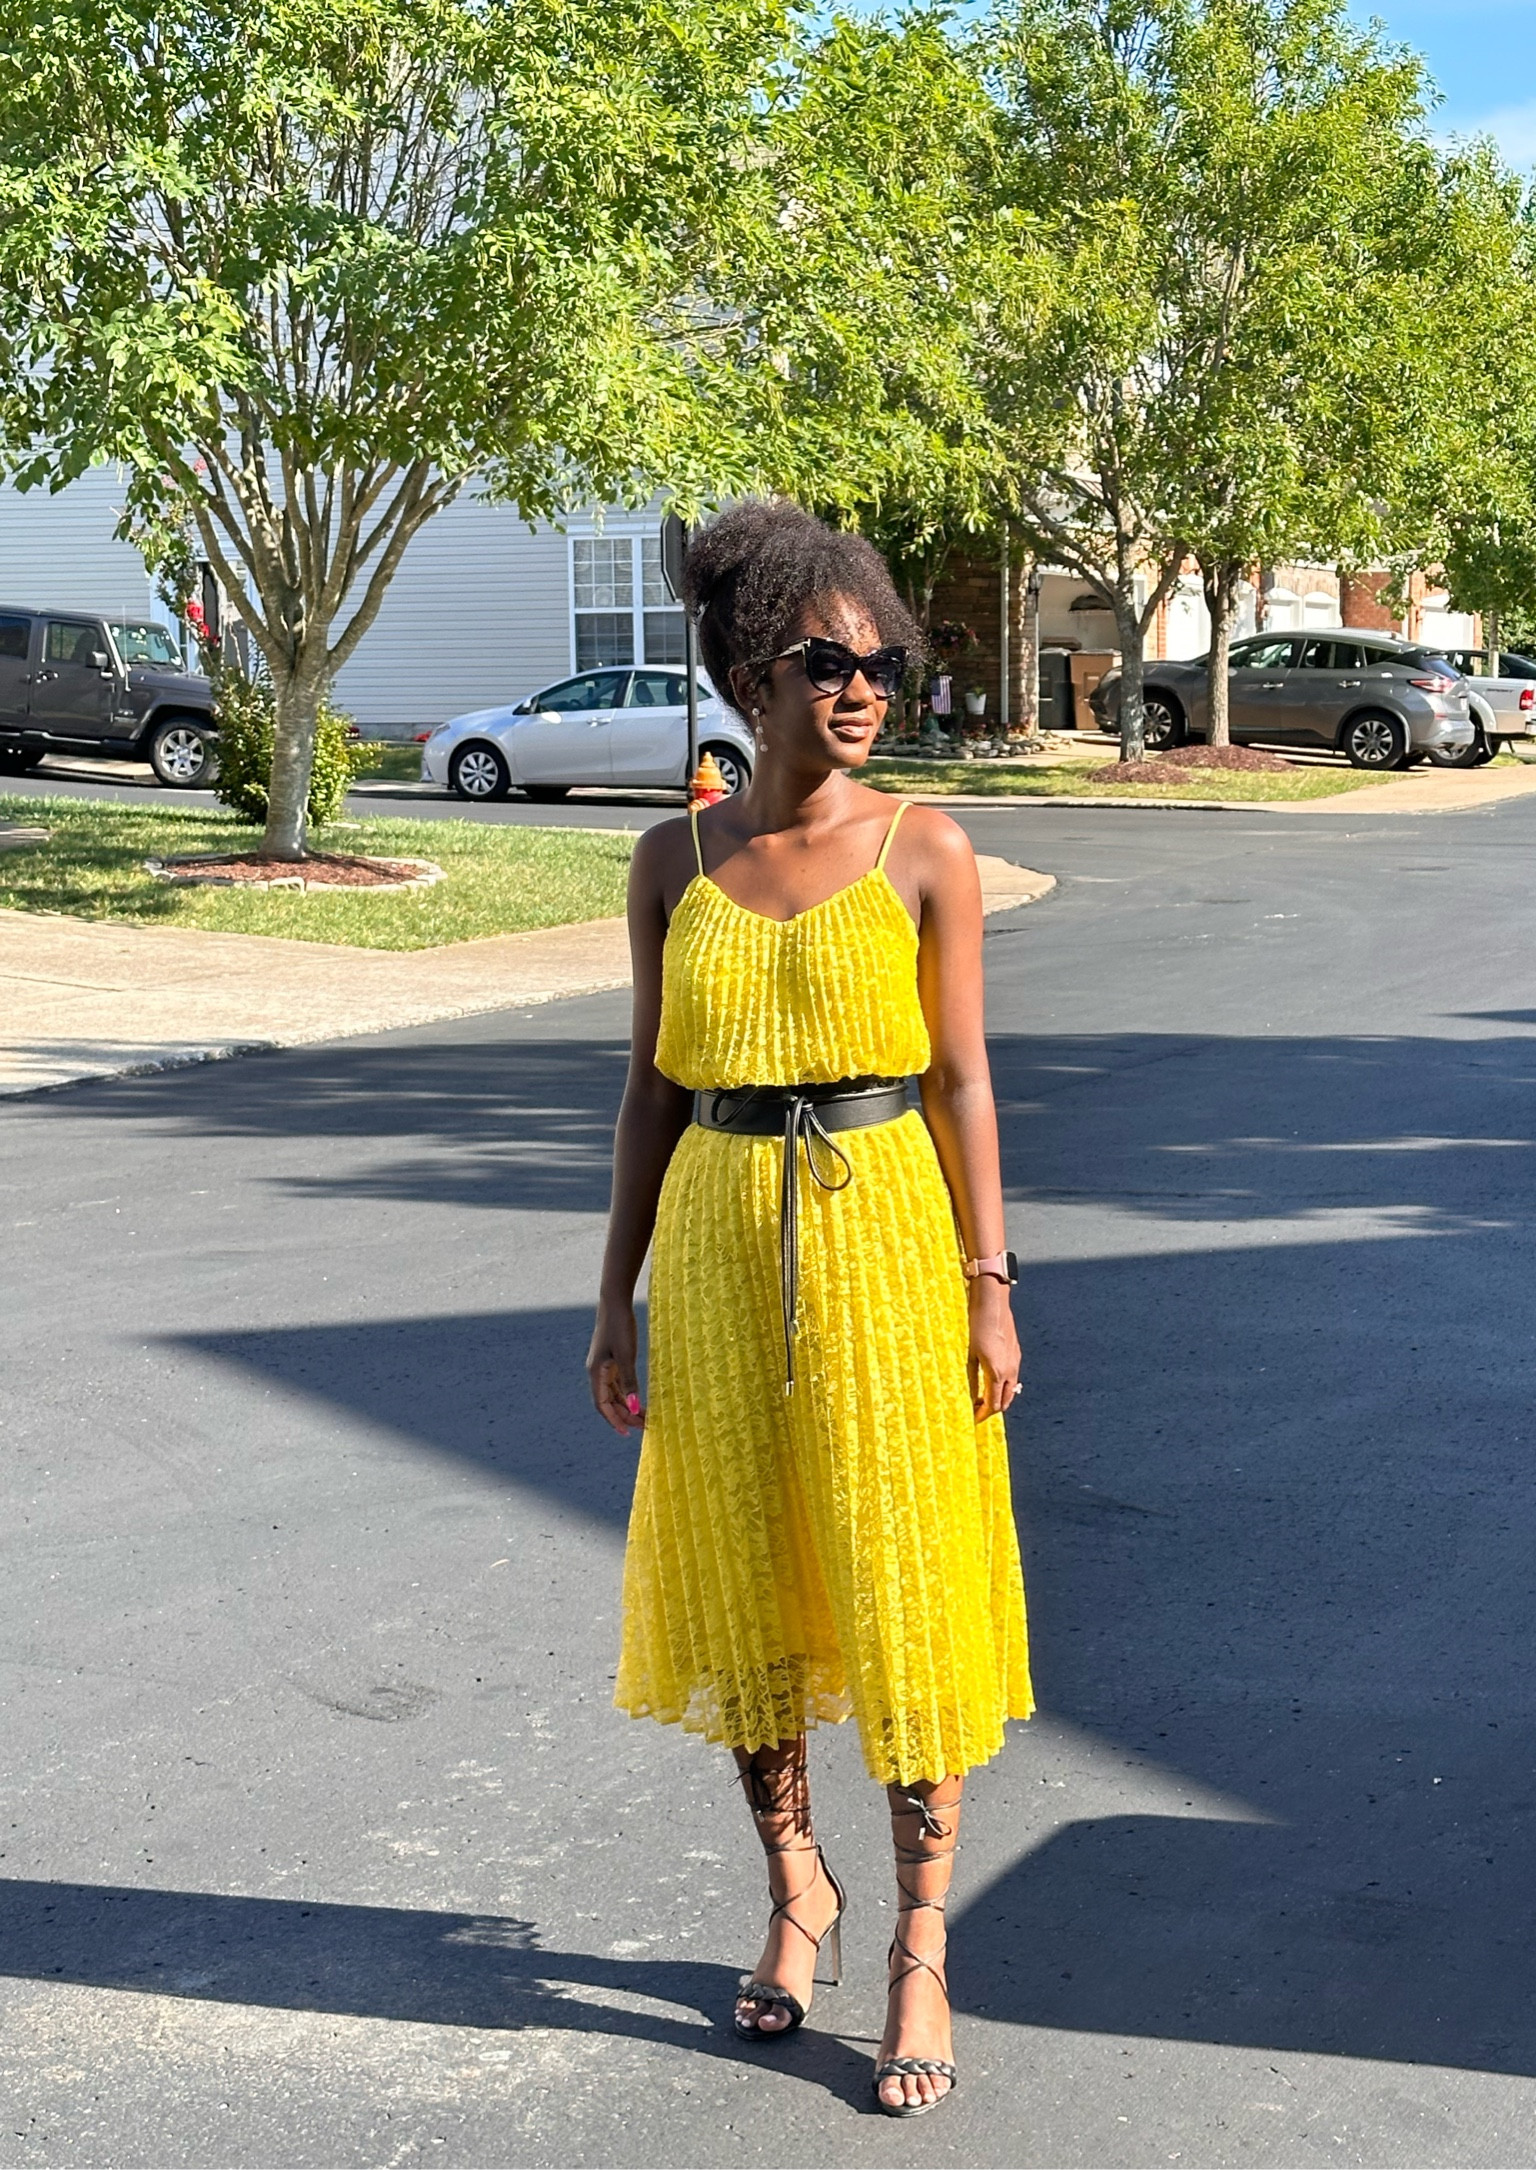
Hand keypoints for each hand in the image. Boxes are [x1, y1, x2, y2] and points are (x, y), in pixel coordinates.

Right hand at [587, 1298, 645, 1434]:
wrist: (615, 1302)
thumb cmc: (620, 1327)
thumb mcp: (627, 1356)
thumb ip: (630, 1382)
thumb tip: (634, 1407)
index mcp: (596, 1373)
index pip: (602, 1405)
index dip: (614, 1421)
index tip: (628, 1434)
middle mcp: (597, 1372)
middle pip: (608, 1401)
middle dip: (624, 1415)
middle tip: (644, 1426)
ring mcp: (603, 1365)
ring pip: (612, 1393)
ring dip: (625, 1405)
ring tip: (643, 1416)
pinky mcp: (611, 1358)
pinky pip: (616, 1383)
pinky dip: (626, 1393)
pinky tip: (638, 1398)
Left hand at [966, 1276, 1019, 1419]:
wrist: (993, 1306)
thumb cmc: (977, 1328)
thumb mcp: (970, 1356)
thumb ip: (973, 1379)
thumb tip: (972, 1397)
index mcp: (996, 1373)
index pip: (993, 1404)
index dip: (983, 1414)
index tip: (974, 1419)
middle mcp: (1010, 1371)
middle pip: (1005, 1402)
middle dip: (992, 1410)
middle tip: (978, 1410)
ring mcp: (1015, 1363)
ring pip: (1011, 1391)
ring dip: (999, 1398)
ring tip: (983, 1397)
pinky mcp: (1016, 1355)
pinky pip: (1013, 1378)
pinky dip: (1004, 1386)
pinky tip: (991, 1382)